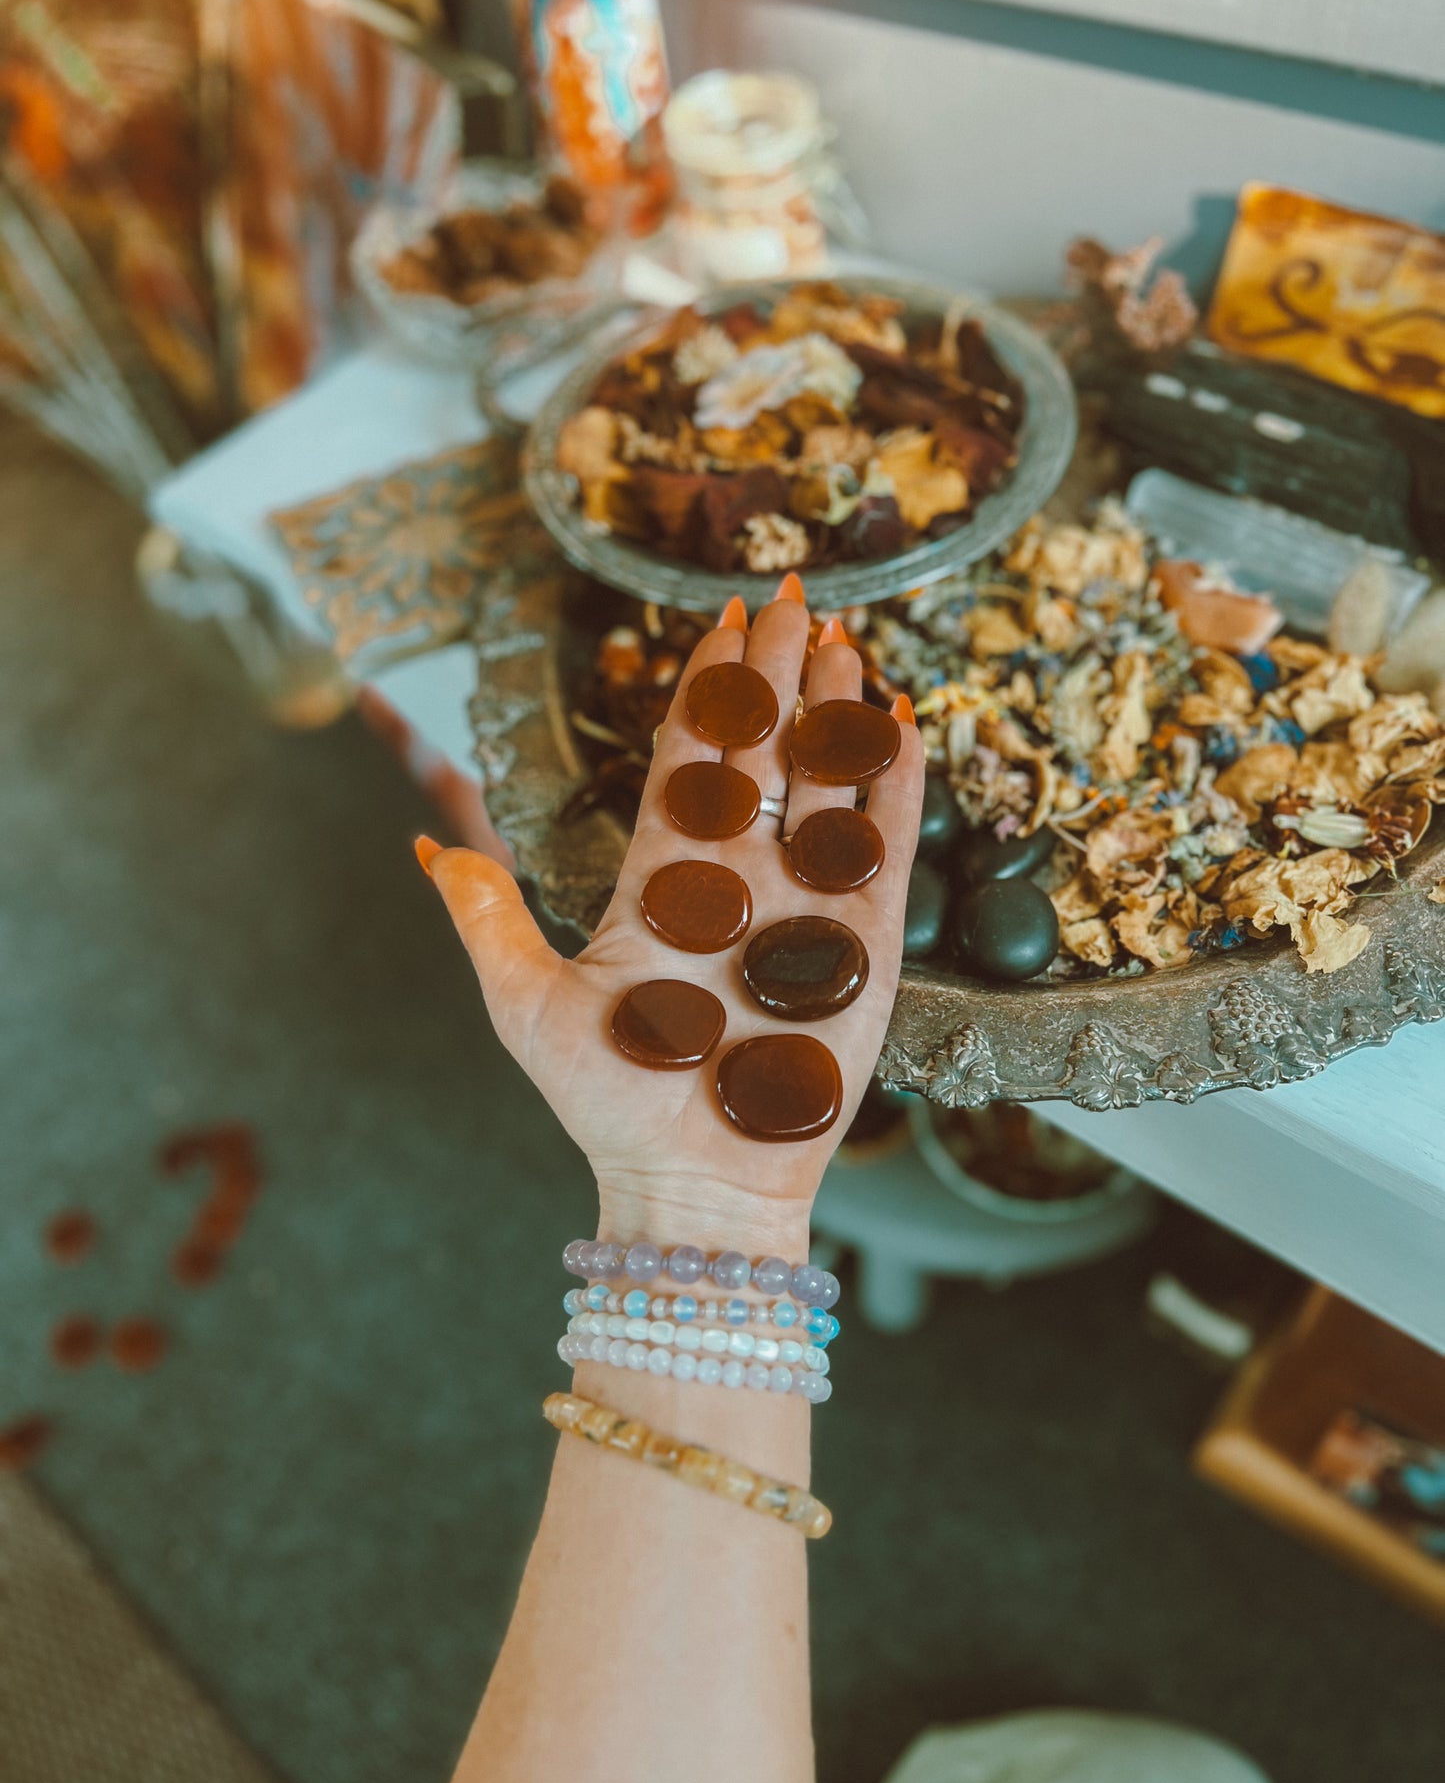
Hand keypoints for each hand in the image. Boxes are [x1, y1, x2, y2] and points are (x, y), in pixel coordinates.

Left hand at [422, 578, 922, 1250]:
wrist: (690, 1185)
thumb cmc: (607, 1104)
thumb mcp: (524, 1004)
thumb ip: (486, 914)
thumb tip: (428, 841)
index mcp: (662, 883)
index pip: (691, 761)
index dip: (706, 691)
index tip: (720, 624)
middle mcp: (737, 881)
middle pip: (762, 754)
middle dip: (777, 675)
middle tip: (794, 596)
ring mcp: (802, 907)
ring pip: (823, 786)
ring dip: (834, 713)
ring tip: (845, 640)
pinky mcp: (860, 946)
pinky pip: (879, 849)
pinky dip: (890, 788)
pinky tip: (898, 723)